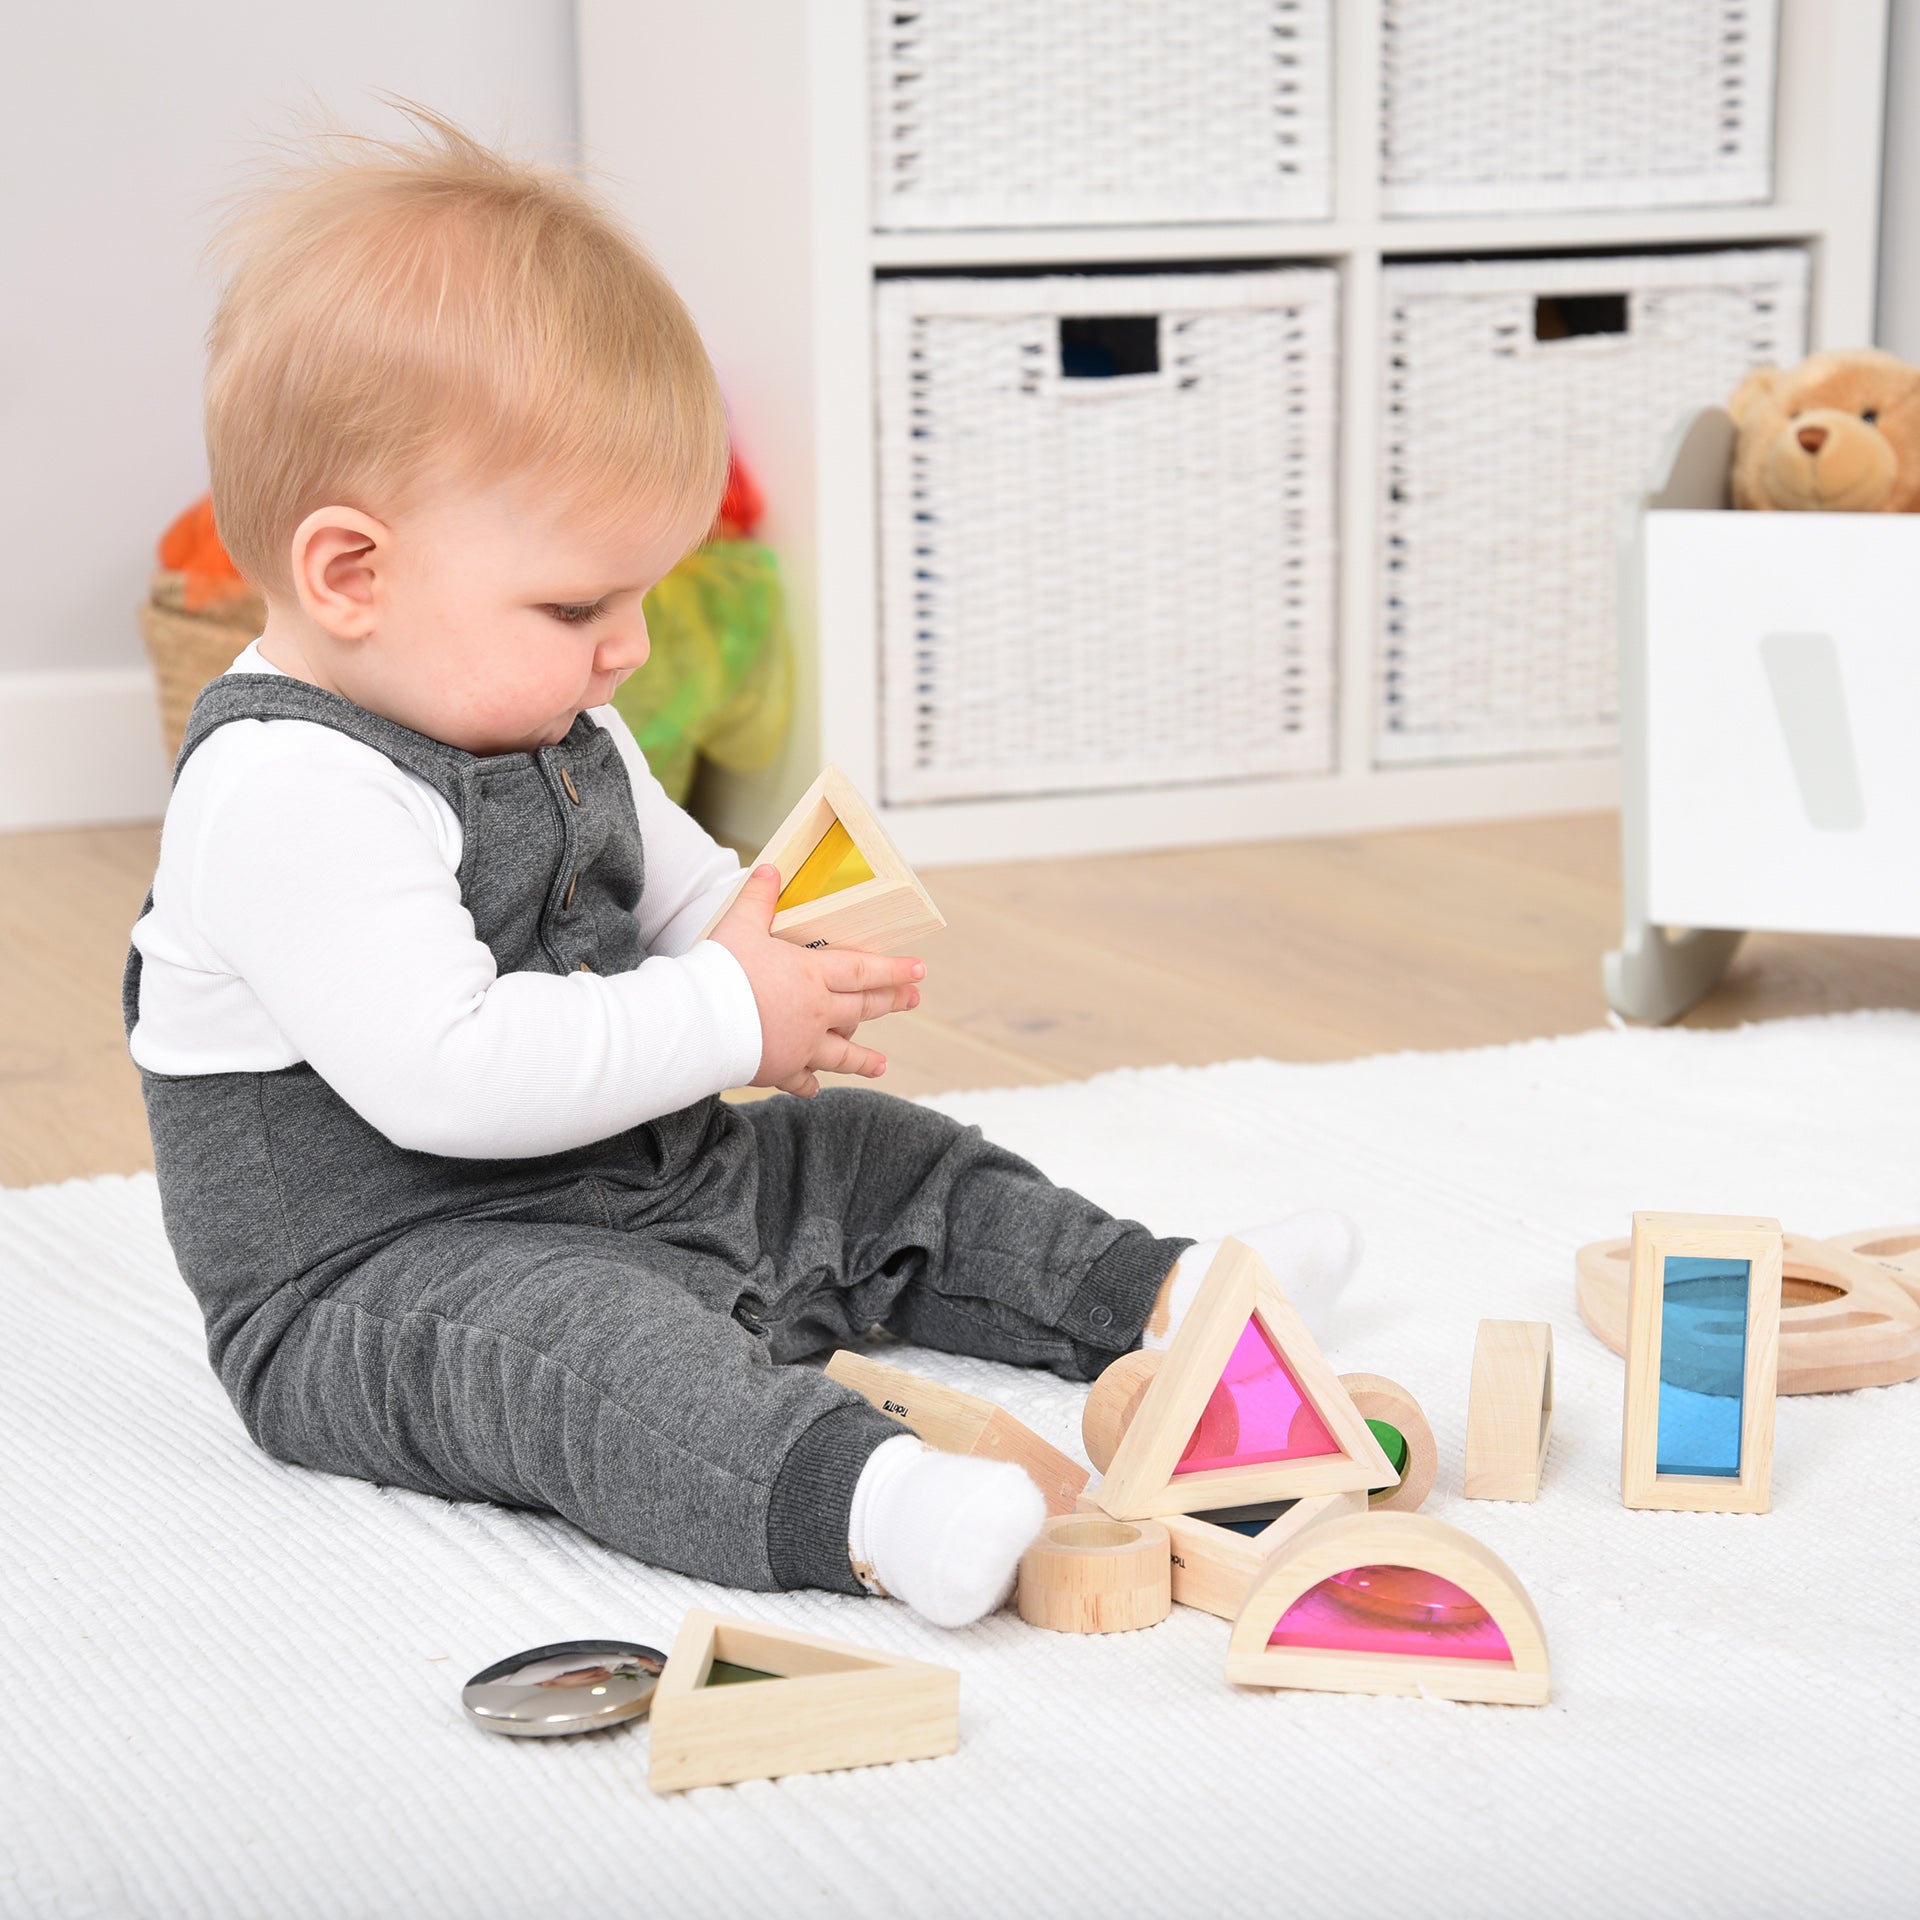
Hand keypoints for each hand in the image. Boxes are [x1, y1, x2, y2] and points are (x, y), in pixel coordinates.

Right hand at [707, 866, 924, 1096]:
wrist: (701, 1022)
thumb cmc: (721, 971)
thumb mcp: (740, 925)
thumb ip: (758, 898)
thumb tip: (770, 868)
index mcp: (812, 976)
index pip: (864, 970)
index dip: (894, 970)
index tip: (919, 971)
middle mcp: (816, 1013)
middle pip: (862, 1007)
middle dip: (890, 1002)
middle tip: (914, 1000)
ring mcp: (801, 1045)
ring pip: (841, 1053)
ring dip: (863, 1059)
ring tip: (881, 1064)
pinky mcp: (780, 1069)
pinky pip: (801, 1079)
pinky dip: (810, 1083)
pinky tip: (816, 1087)